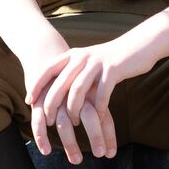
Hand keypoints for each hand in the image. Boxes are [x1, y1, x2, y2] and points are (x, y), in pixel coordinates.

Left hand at [27, 39, 150, 160]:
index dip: (37, 85)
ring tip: (74, 122)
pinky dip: (98, 108)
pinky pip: (102, 93)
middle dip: (52, 104)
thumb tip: (54, 90)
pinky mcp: (113, 70)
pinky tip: (98, 118)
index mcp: (73, 54)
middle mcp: (82, 57)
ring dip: (74, 109)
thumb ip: (73, 72)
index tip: (29, 101)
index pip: (48, 68)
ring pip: (78, 90)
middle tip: (49, 121)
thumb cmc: (110, 59)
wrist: (139, 45)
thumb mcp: (88, 61)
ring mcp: (98, 63)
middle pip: (60, 83)